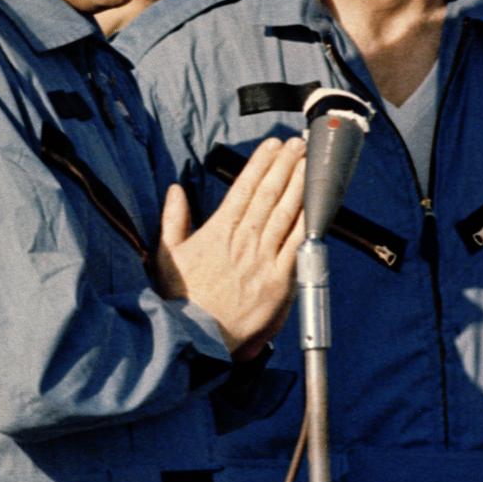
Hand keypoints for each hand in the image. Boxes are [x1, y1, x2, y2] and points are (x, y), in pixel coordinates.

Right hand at [155, 136, 305, 360]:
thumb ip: (173, 219)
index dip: (261, 163)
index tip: (272, 145)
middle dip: (286, 165)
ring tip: (309, 164)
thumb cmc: (179, 299)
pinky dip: (308, 222)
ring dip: (300, 185)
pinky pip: (297, 245)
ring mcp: (263, 259)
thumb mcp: (166, 255)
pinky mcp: (279, 281)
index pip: (244, 187)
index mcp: (218, 230)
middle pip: (270, 194)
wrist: (195, 337)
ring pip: (286, 213)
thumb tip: (176, 190)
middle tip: (298, 144)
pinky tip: (317, 205)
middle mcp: (243, 239)